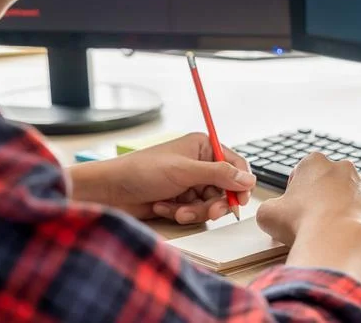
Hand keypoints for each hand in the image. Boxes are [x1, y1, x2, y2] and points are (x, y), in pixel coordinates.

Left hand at [69, 133, 255, 223]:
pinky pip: (194, 211)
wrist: (110, 191)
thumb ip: (220, 175)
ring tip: (179, 211)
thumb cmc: (143, 172)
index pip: (235, 164)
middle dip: (215, 202)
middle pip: (225, 188)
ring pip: (210, 203)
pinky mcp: (179, 199)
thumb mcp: (185, 172)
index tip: (241, 200)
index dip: (240, 183)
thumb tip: (250, 180)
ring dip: (195, 210)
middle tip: (211, 212)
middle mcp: (198, 163)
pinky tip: (163, 207)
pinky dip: (181, 213)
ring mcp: (189, 182)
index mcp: (203, 146)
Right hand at [256, 153, 360, 279]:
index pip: (302, 173)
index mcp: (314, 163)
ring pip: (350, 197)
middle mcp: (343, 168)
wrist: (336, 242)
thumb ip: (270, 207)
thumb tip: (273, 213)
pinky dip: (359, 223)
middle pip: (328, 183)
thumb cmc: (301, 224)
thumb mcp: (267, 214)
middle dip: (321, 198)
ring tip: (331, 232)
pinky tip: (348, 236)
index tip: (294, 209)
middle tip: (312, 220)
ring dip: (342, 210)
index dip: (296, 192)